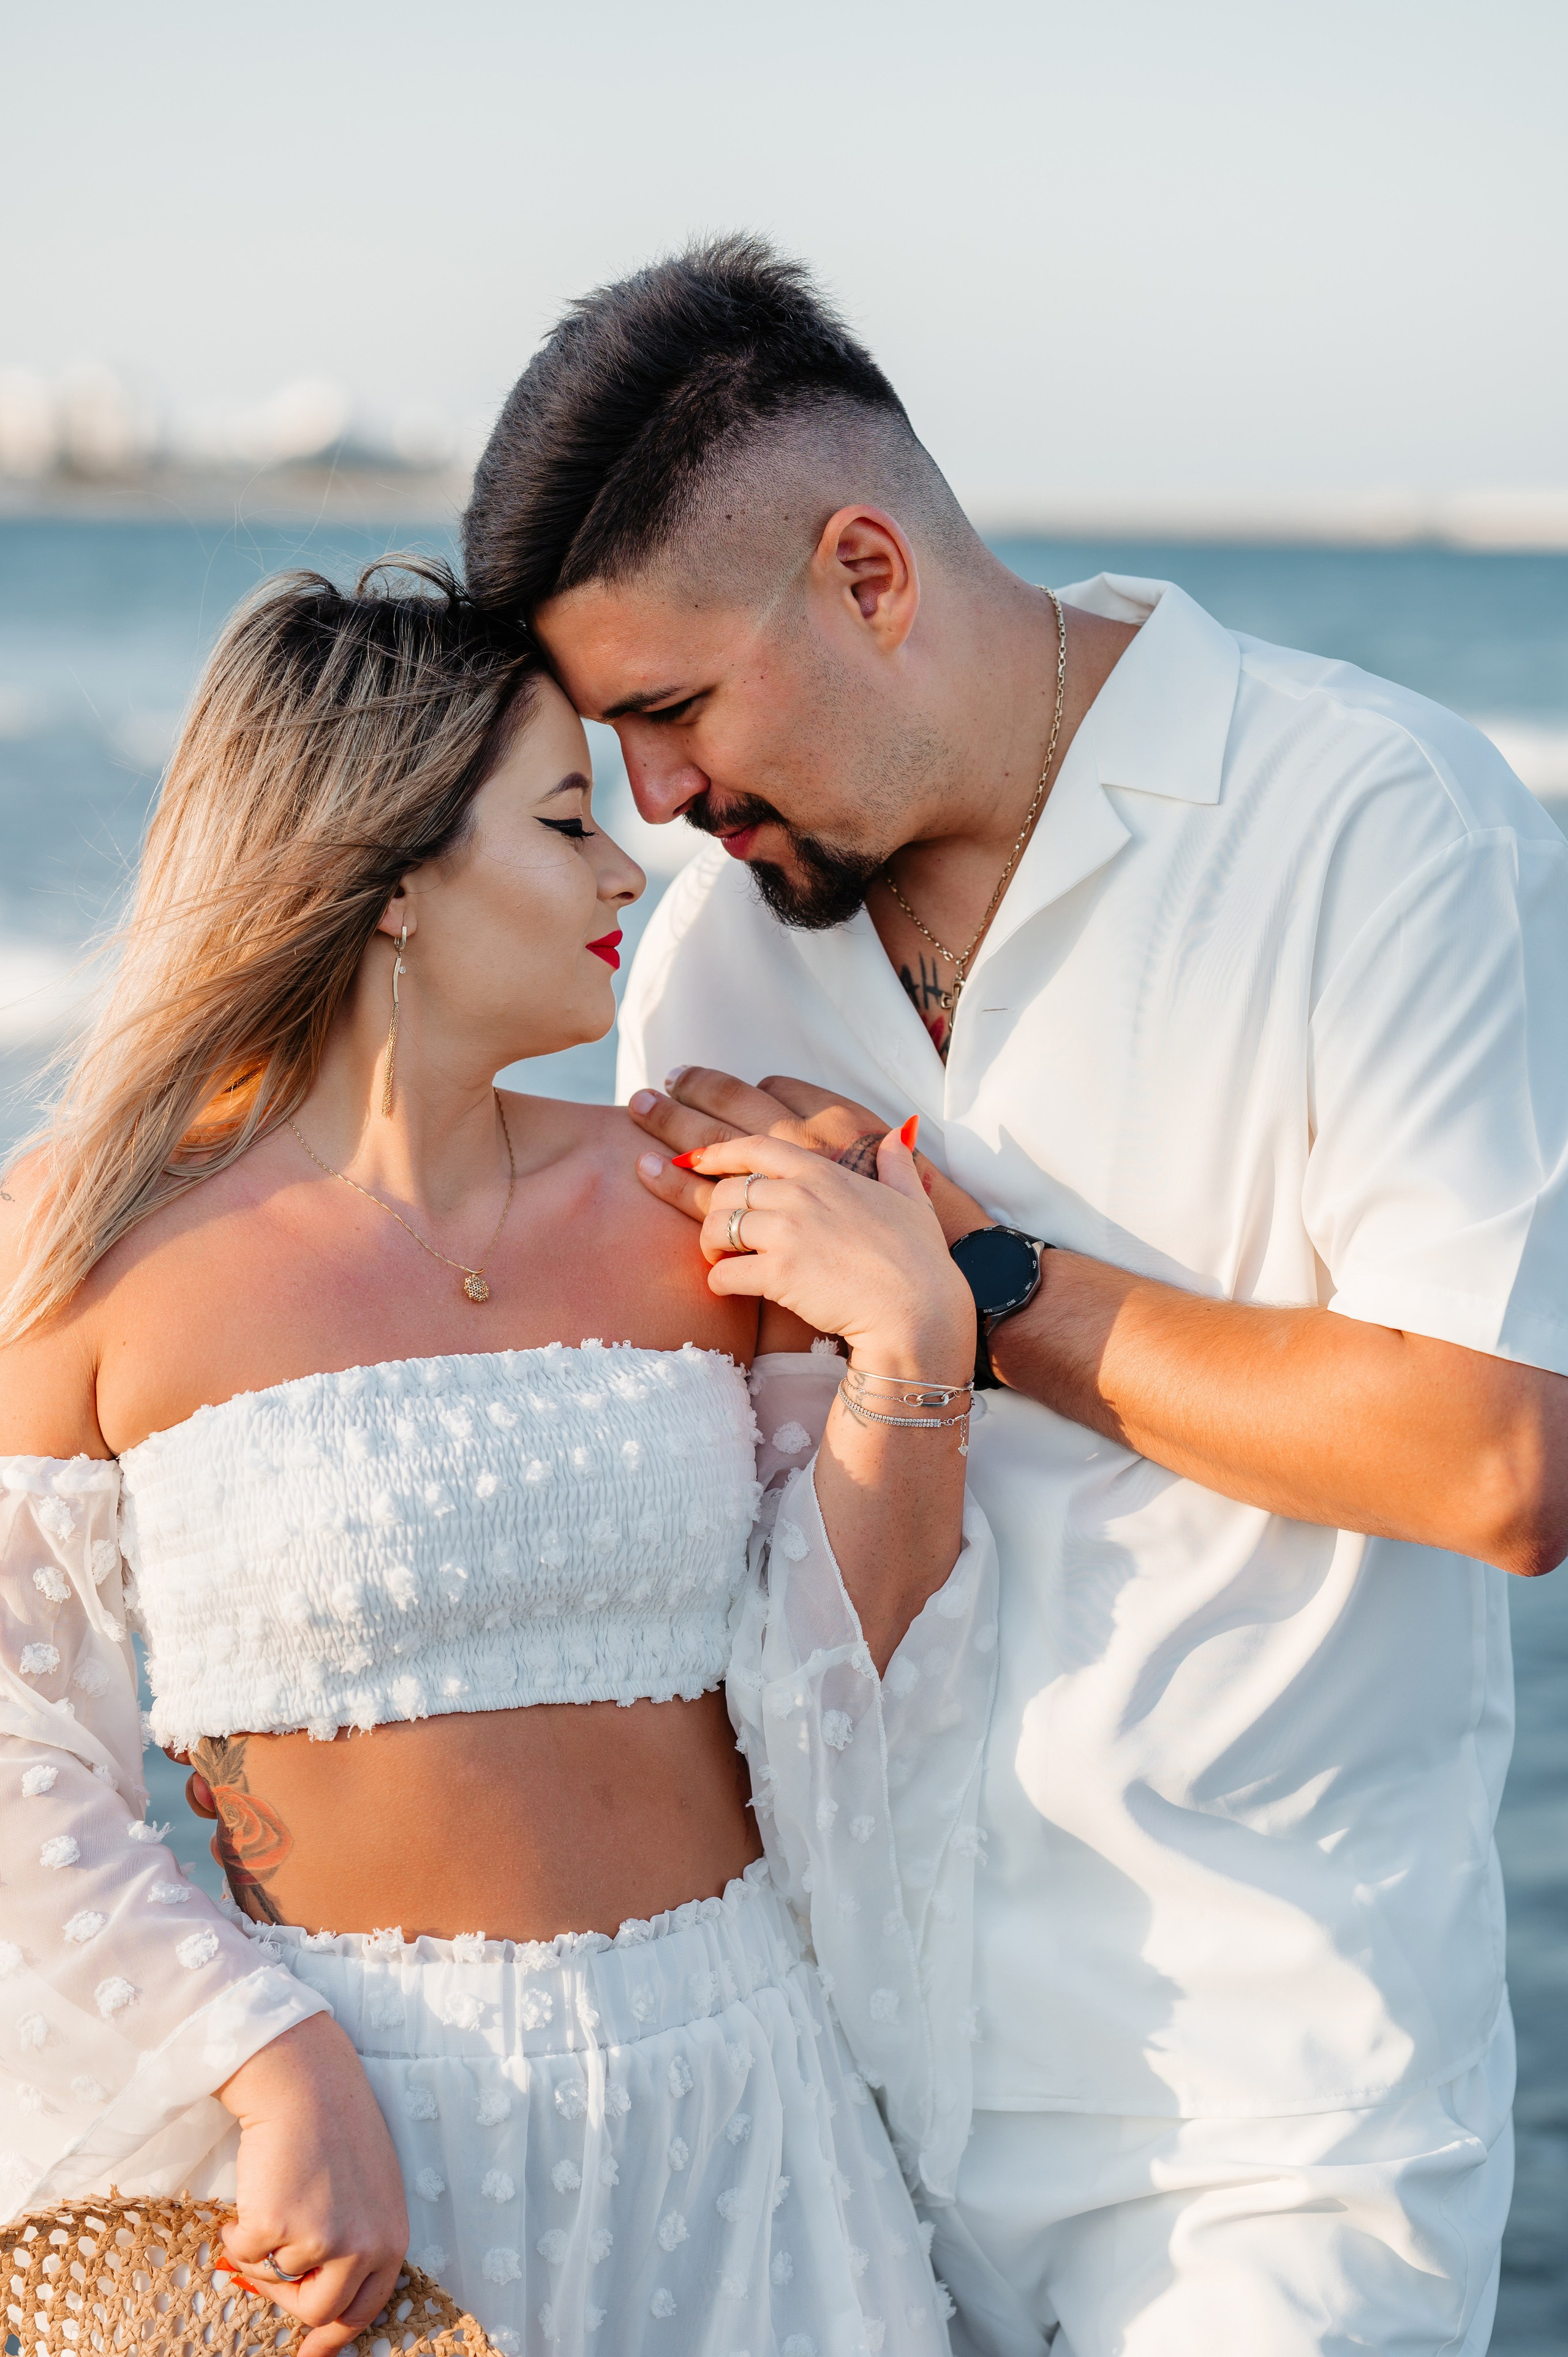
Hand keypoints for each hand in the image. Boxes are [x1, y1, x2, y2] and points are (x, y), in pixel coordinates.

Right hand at [214, 2013, 408, 2356]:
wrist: (304, 2081)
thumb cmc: (335, 2127)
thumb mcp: (366, 2190)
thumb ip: (354, 2242)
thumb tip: (317, 2305)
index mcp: (390, 2238)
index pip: (365, 2309)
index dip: (334, 2336)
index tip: (311, 2352)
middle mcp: (363, 2245)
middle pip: (318, 2311)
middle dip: (286, 2295)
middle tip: (270, 2263)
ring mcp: (321, 2239)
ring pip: (275, 2281)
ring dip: (261, 2255)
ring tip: (269, 2202)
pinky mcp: (278, 2227)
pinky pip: (244, 2256)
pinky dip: (237, 2233)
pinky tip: (248, 2197)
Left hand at [645, 1123, 973, 1379]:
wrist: (918, 1311)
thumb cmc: (919, 1260)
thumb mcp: (912, 1200)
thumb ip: (896, 1164)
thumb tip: (897, 1135)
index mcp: (824, 1172)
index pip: (754, 1145)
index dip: (715, 1151)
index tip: (688, 1158)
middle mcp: (800, 1194)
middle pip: (725, 1189)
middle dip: (704, 1206)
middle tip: (703, 1225)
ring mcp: (787, 1233)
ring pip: (717, 1227)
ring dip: (711, 1245)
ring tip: (720, 1259)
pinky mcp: (779, 1275)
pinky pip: (724, 1274)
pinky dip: (719, 1282)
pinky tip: (728, 1288)